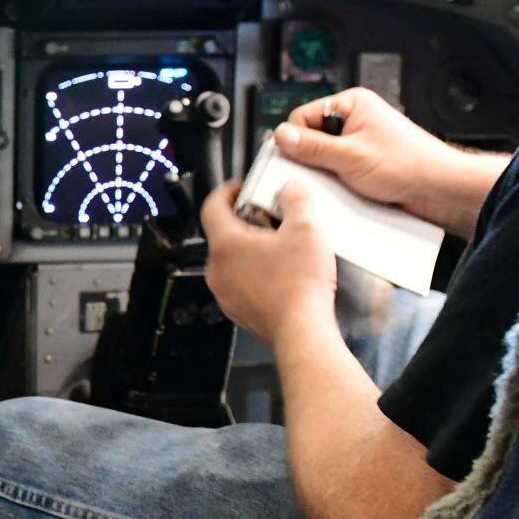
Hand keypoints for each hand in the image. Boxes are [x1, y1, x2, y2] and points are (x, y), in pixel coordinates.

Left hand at [202, 178, 338, 346]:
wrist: (302, 331)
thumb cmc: (300, 284)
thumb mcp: (306, 227)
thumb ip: (296, 199)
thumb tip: (290, 189)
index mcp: (225, 244)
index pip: (211, 206)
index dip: (227, 190)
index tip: (241, 187)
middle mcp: (217, 269)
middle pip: (223, 233)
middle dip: (245, 221)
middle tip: (271, 217)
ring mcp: (224, 292)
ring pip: (231, 260)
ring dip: (251, 249)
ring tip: (280, 246)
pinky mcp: (237, 309)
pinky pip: (240, 282)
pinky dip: (255, 272)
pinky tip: (281, 273)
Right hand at [273, 88, 497, 239]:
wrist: (440, 189)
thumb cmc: (408, 164)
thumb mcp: (350, 156)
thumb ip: (312, 147)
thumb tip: (281, 136)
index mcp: (352, 104)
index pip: (303, 117)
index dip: (295, 139)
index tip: (292, 160)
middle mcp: (354, 120)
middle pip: (311, 138)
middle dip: (310, 159)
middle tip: (316, 175)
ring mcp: (359, 143)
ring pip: (323, 157)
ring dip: (324, 173)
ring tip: (337, 184)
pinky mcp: (363, 163)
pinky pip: (337, 171)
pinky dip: (336, 182)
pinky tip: (344, 192)